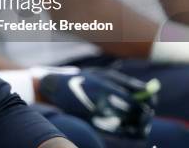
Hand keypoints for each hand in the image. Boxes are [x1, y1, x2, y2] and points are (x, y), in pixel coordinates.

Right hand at [38, 69, 158, 138]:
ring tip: (142, 123)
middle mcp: (102, 104)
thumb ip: (125, 81)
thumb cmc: (83, 79)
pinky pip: (117, 134)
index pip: (135, 101)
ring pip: (127, 127)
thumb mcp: (101, 74)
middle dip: (145, 115)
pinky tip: (131, 130)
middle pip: (133, 115)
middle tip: (147, 113)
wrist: (56, 90)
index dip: (148, 103)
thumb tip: (149, 90)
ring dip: (139, 126)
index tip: (151, 102)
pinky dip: (128, 134)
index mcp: (105, 88)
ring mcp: (98, 116)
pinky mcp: (94, 125)